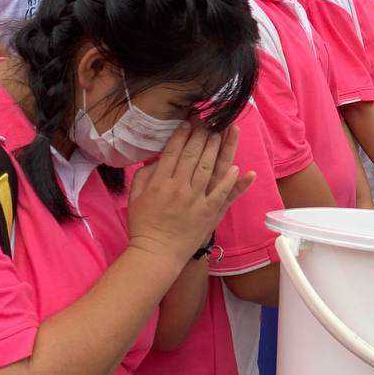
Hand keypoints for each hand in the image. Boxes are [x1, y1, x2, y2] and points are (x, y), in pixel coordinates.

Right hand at [128, 124, 252, 265]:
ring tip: (222, 133)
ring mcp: (195, 200)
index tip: (189, 121)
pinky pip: (222, 193)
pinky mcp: (208, 212)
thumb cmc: (143, 225)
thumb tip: (155, 158)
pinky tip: (237, 167)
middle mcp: (178, 188)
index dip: (182, 134)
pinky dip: (230, 180)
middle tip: (209, 121)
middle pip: (193, 155)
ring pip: (208, 168)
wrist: (156, 253)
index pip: (173, 152)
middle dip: (201, 135)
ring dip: (216, 149)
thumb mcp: (136, 198)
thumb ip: (144, 175)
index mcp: (159, 183)